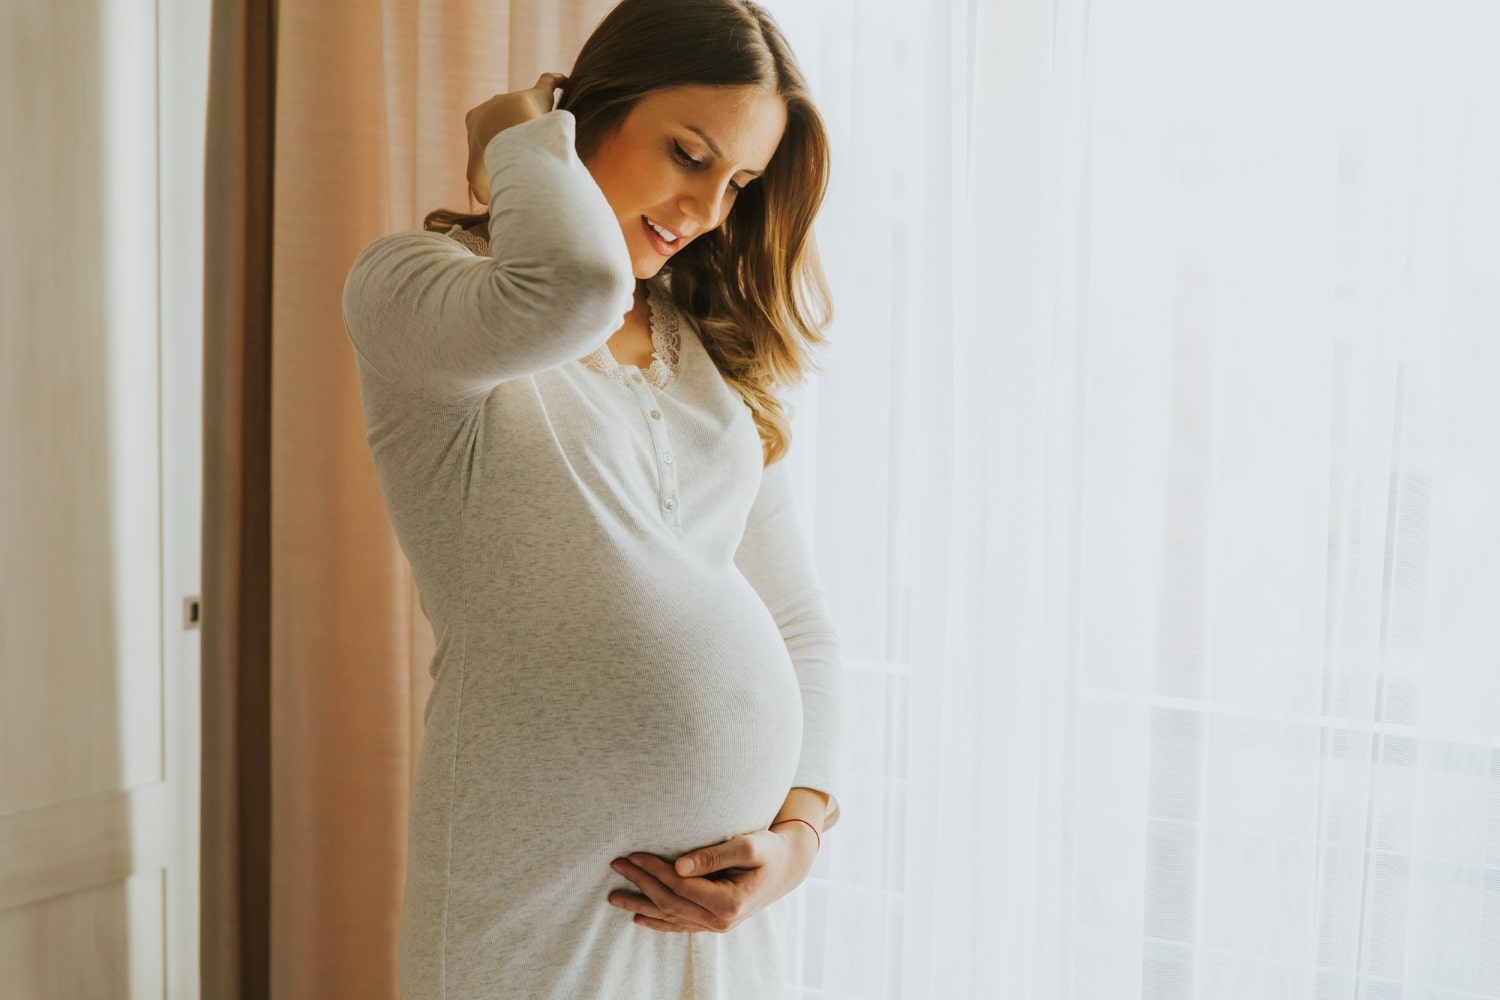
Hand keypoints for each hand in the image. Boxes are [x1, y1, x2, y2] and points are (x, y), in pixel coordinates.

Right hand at [465, 71, 567, 205]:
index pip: (481, 128)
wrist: (506, 130)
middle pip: (504, 115)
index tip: (499, 154)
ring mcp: (516, 97)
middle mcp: (494, 104)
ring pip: (526, 105)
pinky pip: (549, 82)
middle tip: (525, 145)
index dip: (490, 142)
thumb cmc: (491, 154)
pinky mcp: (538, 93)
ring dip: (535, 114)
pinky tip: (565, 84)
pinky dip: (556, 82)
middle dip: (513, 128)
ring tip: (547, 127)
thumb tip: (485, 202)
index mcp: (475, 119)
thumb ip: (480, 188)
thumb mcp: (478, 177)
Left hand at [606, 823, 819, 932]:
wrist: (788, 866)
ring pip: (670, 918)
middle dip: (641, 884)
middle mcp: (721, 921)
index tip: (633, 854)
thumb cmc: (770, 849)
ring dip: (640, 906)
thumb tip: (679, 864)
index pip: (680, 887)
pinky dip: (657, 921)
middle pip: (670, 903)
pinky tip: (638, 917)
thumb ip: (715, 855)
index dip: (654, 870)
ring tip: (613, 897)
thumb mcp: (749, 845)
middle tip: (616, 865)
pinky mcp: (714, 923)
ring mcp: (716, 926)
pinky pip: (680, 925)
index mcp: (729, 903)